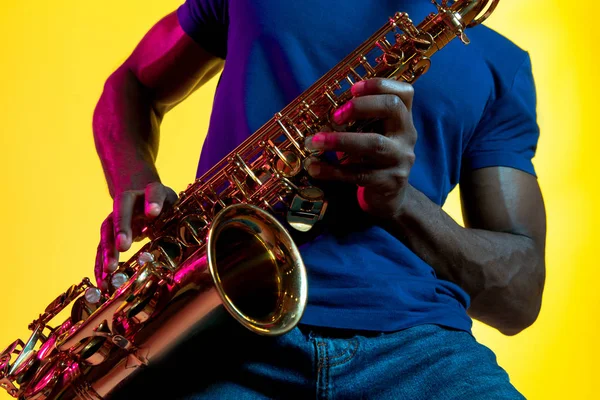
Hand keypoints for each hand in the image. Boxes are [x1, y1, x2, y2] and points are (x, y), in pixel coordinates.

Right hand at [94, 182, 177, 289]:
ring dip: (107, 249)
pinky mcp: (110, 232)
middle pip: (122, 208)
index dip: (152, 200)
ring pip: (108, 228)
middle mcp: (131, 201)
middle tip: (122, 246)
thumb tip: (190, 242)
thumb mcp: (177, 209)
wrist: (146, 201)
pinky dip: (100, 263)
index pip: (154, 191)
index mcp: (153, 192)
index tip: (152, 212)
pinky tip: (102, 280)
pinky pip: (102, 246)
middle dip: (122, 227)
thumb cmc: (167, 208)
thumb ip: (180, 221)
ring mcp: (117, 215)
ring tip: (110, 269)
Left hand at [304, 78, 416, 219]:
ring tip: (314, 142)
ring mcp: (400, 160)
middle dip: (360, 106)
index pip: (403, 93)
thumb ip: (361, 122)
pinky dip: (333, 170)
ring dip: (339, 140)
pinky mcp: (388, 182)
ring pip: (374, 144)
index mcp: (403, 120)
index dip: (379, 85)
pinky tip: (315, 168)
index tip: (353, 88)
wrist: (392, 199)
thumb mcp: (376, 136)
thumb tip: (323, 108)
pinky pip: (358, 174)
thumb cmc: (376, 161)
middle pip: (392, 109)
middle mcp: (406, 136)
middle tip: (335, 116)